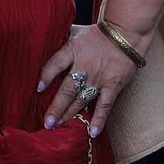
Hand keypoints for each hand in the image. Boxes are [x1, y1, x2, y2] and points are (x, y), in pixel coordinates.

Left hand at [38, 24, 143, 138]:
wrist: (125, 35)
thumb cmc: (98, 34)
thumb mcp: (75, 31)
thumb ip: (61, 39)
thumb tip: (42, 38)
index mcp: (72, 51)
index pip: (55, 64)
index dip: (46, 76)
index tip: (38, 88)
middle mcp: (84, 66)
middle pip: (66, 90)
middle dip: (56, 107)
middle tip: (47, 122)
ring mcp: (99, 78)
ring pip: (81, 100)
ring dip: (69, 114)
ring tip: (58, 127)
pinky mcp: (113, 86)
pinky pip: (104, 105)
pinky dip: (98, 119)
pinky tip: (92, 132)